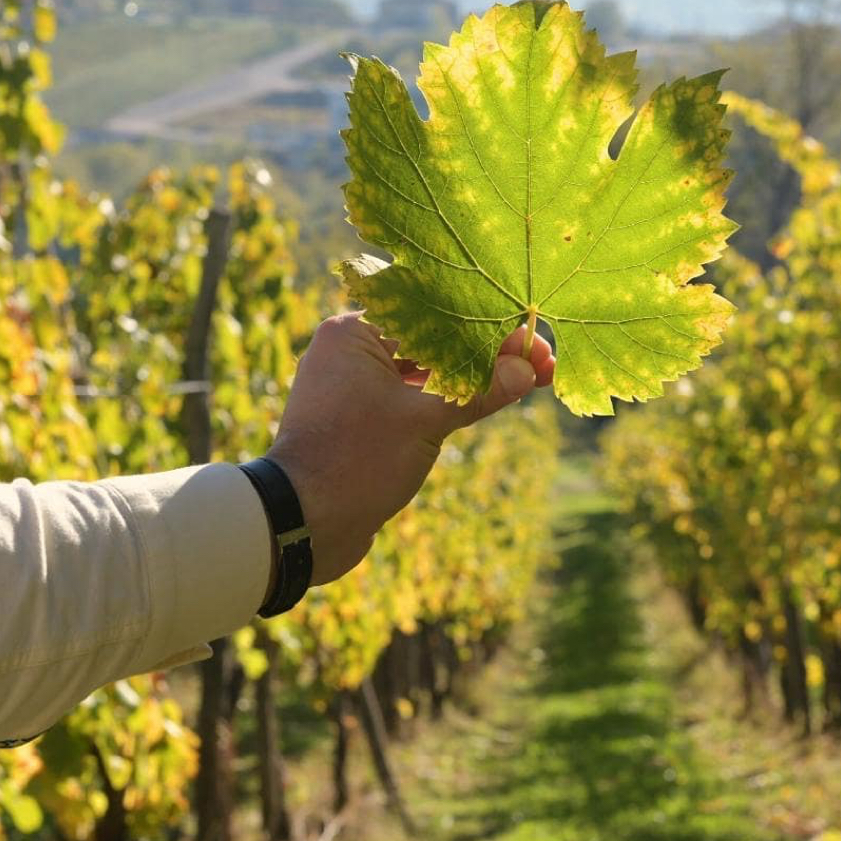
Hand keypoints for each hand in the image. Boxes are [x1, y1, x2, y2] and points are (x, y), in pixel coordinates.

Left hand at [264, 313, 554, 591]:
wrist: (301, 525)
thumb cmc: (356, 462)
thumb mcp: (425, 422)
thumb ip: (478, 392)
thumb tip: (527, 370)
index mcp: (353, 333)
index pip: (433, 315)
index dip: (488, 326)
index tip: (532, 337)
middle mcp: (350, 351)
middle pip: (432, 340)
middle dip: (487, 352)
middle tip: (539, 360)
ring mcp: (354, 386)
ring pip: (426, 371)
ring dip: (471, 376)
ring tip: (525, 379)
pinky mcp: (362, 418)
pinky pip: (413, 397)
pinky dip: (448, 399)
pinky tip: (488, 399)